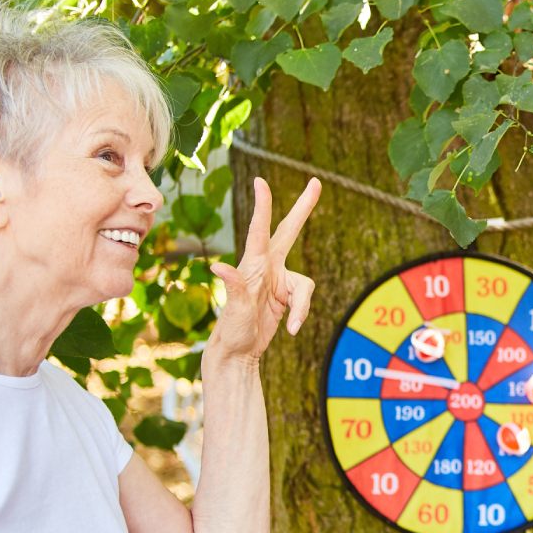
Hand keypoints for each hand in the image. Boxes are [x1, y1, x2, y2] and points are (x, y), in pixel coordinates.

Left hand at [206, 177, 320, 362]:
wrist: (239, 351)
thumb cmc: (232, 329)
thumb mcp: (234, 309)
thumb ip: (233, 286)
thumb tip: (217, 267)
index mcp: (253, 265)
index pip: (259, 230)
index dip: (263, 205)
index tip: (260, 181)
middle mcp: (268, 266)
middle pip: (290, 231)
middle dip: (304, 208)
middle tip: (316, 183)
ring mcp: (279, 279)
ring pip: (306, 285)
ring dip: (302, 307)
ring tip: (291, 327)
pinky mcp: (287, 294)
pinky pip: (305, 299)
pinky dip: (302, 314)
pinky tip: (291, 330)